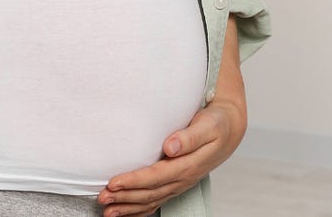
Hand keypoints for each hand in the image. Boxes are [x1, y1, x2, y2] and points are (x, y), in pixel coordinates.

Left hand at [97, 99, 245, 216]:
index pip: (157, 176)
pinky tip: (125, 212)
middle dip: (125, 197)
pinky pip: (157, 201)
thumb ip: (190, 136)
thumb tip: (170, 147)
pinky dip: (140, 210)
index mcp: (190, 164)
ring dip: (129, 207)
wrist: (229, 129)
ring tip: (107, 210)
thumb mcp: (208, 125)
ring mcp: (180, 183)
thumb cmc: (217, 124)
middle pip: (151, 192)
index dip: (134, 181)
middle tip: (102, 197)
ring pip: (152, 200)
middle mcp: (184, 178)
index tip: (114, 182)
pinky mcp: (176, 183)